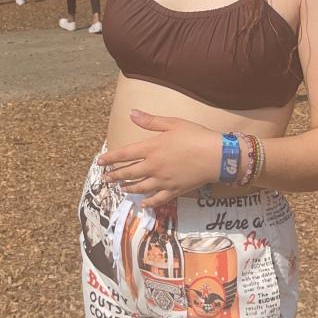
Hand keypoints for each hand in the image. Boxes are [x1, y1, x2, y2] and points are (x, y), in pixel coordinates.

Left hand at [97, 111, 221, 207]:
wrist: (217, 156)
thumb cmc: (195, 135)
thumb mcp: (173, 123)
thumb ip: (150, 121)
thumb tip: (131, 113)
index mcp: (151, 148)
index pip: (124, 154)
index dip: (110, 159)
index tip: (100, 162)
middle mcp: (153, 166)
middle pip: (128, 173)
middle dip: (115, 176)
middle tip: (106, 178)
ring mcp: (163, 180)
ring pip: (140, 187)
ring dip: (128, 188)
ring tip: (121, 188)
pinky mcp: (174, 190)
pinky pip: (157, 199)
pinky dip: (148, 202)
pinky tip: (142, 204)